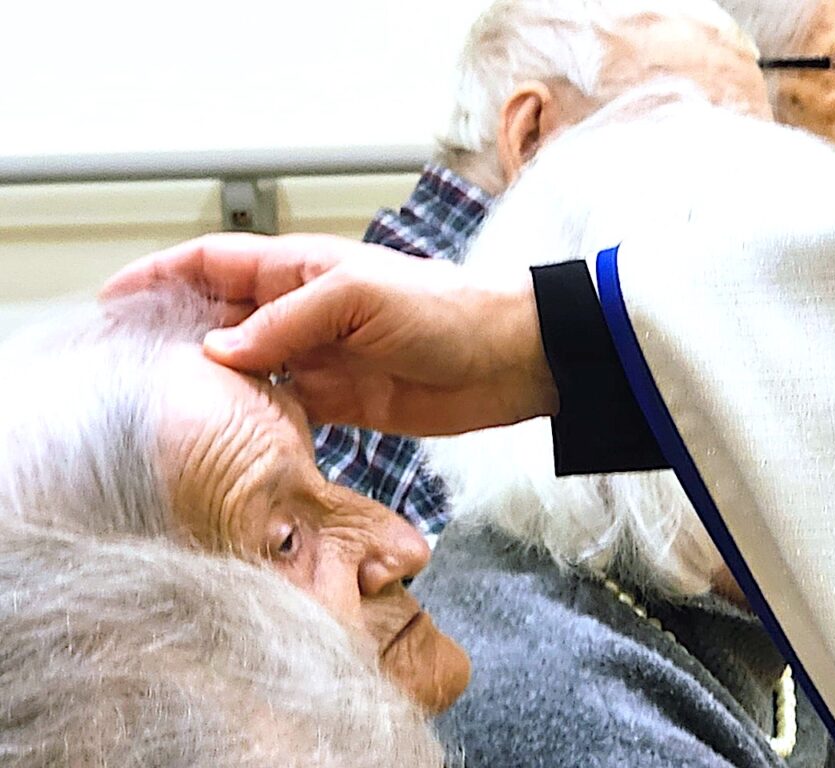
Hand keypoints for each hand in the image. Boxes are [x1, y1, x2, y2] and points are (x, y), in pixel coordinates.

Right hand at [104, 233, 557, 434]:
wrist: (509, 359)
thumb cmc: (446, 310)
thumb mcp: (358, 298)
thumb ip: (287, 323)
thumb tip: (218, 349)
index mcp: (302, 270)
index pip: (214, 263)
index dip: (161, 277)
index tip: (114, 301)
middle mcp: (303, 312)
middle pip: (221, 318)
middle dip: (177, 336)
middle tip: (128, 368)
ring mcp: (320, 358)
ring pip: (248, 368)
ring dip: (213, 383)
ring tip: (164, 407)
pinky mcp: (342, 401)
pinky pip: (284, 407)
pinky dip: (256, 416)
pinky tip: (229, 433)